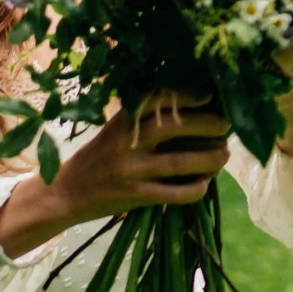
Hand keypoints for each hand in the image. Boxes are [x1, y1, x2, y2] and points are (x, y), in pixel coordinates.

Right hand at [0, 91, 230, 257]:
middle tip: (226, 126)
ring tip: (224, 156)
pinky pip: (172, 194)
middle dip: (208, 124)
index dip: (189, 95)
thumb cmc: (101, 155)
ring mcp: (130, 170)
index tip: (211, 95)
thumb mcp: (117, 127)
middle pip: (174, 126)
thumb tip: (197, 105)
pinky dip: (194, 190)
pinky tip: (204, 185)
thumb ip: (147, 116)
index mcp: (124, 118)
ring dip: (209, 159)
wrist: (65, 193)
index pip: (159, 98)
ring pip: (178, 163)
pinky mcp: (134, 196)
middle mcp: (126, 140)